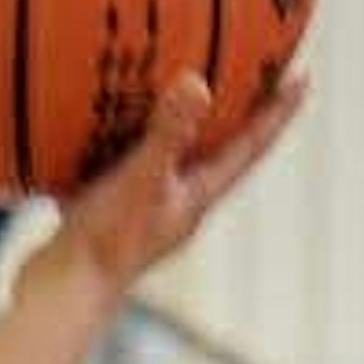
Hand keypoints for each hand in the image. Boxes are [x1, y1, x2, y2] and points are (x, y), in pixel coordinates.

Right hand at [41, 64, 309, 301]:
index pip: (250, 146)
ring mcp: (147, 209)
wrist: (61, 295)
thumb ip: (168, 134)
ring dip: (183, 122)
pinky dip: (126, 135)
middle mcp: (180, 203)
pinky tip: (106, 114)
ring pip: (174, 155)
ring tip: (186, 82)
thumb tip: (198, 83)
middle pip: (221, 149)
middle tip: (255, 69)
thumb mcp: (140, 181)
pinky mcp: (113, 211)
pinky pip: (128, 161)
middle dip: (237, 109)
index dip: (277, 111)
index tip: (303, 77)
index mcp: (199, 196)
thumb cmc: (106, 243)